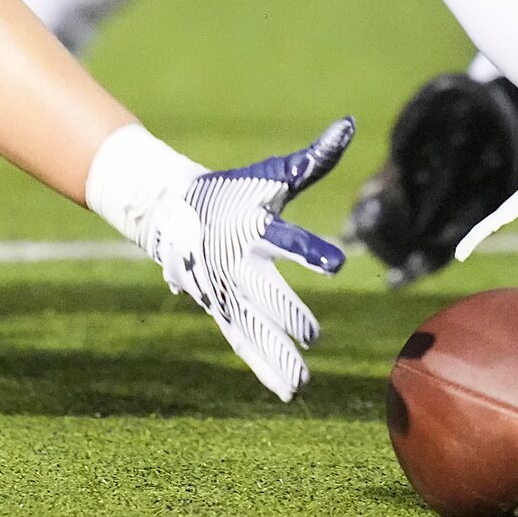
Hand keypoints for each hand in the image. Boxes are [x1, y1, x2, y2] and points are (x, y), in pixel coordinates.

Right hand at [142, 117, 353, 399]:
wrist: (169, 209)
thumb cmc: (233, 191)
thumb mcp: (272, 175)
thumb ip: (313, 159)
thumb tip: (347, 125)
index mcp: (255, 227)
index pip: (286, 239)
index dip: (310, 250)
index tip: (334, 262)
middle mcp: (237, 262)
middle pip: (265, 293)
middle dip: (288, 314)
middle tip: (314, 335)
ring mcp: (225, 290)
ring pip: (253, 327)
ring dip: (276, 354)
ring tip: (301, 383)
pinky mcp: (220, 309)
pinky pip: (243, 341)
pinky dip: (263, 365)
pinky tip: (285, 391)